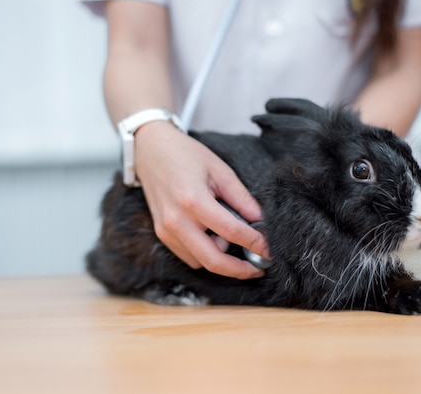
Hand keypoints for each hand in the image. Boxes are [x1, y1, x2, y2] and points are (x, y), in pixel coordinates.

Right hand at [134, 121, 269, 278]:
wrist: (151, 151)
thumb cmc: (185, 155)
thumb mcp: (220, 170)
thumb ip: (241, 198)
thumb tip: (261, 221)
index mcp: (193, 200)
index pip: (231, 231)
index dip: (255, 243)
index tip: (270, 250)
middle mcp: (176, 221)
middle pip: (213, 260)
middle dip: (240, 270)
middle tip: (259, 267)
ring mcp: (166, 231)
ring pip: (201, 262)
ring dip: (221, 258)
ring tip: (230, 237)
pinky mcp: (161, 235)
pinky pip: (189, 256)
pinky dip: (205, 254)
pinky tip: (213, 237)